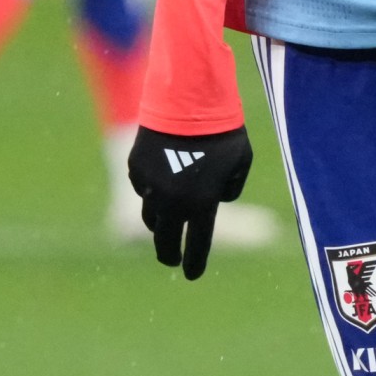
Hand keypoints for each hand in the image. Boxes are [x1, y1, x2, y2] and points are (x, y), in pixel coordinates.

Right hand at [127, 124, 252, 279]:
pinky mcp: (136, 168)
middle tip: (172, 260)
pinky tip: (159, 186)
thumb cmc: (222, 131)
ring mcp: (150, 186)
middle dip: (169, 254)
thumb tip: (216, 199)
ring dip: (159, 225)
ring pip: (151, 217)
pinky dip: (151, 192)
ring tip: (165, 226)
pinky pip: (142, 189)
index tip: (192, 274)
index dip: (195, 263)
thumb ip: (230, 188)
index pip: (197, 244)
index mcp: (201, 204)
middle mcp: (172, 201)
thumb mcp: (239, 163)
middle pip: (165, 240)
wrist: (188, 100)